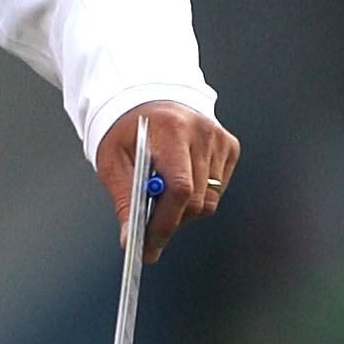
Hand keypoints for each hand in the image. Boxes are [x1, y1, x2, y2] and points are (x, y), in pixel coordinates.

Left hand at [95, 102, 239, 261]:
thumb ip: (125, 200)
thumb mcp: (113, 161)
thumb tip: (131, 239)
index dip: (165, 221)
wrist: (148, 100)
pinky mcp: (230, 147)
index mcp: (170, 129)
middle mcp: (202, 132)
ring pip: (209, 200)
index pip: (179, 187)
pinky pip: (217, 189)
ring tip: (160, 199)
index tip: (150, 243)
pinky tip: (179, 181)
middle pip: (197, 199)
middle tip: (149, 233)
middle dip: (171, 222)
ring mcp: (219, 139)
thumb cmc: (127, 130)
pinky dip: (197, 195)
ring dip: (183, 211)